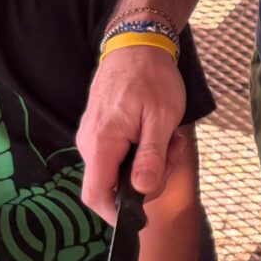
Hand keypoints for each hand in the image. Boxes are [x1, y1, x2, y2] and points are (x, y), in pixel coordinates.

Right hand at [76, 45, 186, 220]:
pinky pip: (118, 155)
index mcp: (102, 142)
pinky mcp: (100, 132)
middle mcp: (89, 143)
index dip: (116, 214)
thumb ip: (150, 156)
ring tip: (168, 138)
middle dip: (145, 181)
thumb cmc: (152, 77)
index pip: (95, 195)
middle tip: (171, 153)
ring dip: (148, 164)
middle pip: (111, 186)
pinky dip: (141, 152)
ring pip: (118, 171)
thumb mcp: (161, 118)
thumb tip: (141, 190)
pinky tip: (158, 133)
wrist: (138, 44)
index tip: (141, 216)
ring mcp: (92, 136)